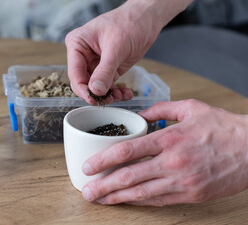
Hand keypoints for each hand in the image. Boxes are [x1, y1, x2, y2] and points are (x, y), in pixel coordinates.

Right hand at [65, 0, 160, 104]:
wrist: (146, 19)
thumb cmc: (129, 23)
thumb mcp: (116, 48)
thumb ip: (104, 71)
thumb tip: (95, 90)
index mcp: (77, 44)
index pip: (75, 73)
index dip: (83, 89)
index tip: (94, 99)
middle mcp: (82, 55)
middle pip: (84, 83)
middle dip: (97, 93)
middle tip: (110, 100)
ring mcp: (95, 63)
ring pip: (96, 87)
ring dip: (108, 95)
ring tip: (121, 95)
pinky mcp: (107, 69)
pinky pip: (107, 86)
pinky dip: (116, 92)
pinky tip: (126, 93)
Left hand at [81, 99, 247, 205]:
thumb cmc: (222, 127)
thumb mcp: (190, 108)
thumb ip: (160, 109)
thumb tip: (138, 116)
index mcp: (170, 137)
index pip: (127, 151)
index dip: (104, 160)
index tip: (88, 166)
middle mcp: (173, 161)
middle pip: (129, 176)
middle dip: (104, 185)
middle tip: (86, 191)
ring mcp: (182, 181)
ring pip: (142, 193)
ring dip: (117, 198)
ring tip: (99, 200)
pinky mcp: (191, 195)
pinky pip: (159, 201)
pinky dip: (139, 201)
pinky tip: (126, 201)